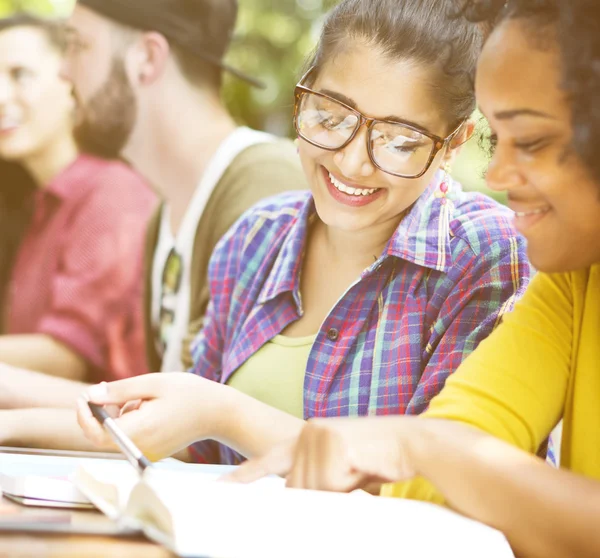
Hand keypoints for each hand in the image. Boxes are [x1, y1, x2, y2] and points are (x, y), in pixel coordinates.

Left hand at [76, 373, 232, 460]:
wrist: (218, 412)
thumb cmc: (189, 393)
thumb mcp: (154, 382)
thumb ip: (120, 390)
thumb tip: (91, 395)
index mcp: (142, 429)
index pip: (98, 434)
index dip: (85, 417)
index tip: (83, 397)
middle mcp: (143, 447)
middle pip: (105, 435)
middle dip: (104, 412)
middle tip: (115, 390)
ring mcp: (149, 452)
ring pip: (119, 434)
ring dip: (122, 414)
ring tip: (146, 397)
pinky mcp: (154, 452)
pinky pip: (132, 437)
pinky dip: (133, 421)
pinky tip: (153, 408)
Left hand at [225, 416, 420, 491]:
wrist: (409, 441)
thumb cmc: (375, 458)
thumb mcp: (338, 468)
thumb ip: (315, 477)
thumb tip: (295, 497)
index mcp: (305, 436)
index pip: (269, 460)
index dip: (246, 476)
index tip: (222, 489)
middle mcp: (307, 432)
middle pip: (296, 486)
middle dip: (320, 493)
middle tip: (349, 476)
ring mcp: (318, 434)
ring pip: (313, 487)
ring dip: (338, 489)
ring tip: (358, 468)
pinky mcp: (333, 440)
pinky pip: (331, 482)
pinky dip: (348, 483)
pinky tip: (362, 466)